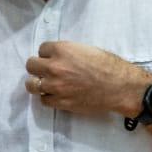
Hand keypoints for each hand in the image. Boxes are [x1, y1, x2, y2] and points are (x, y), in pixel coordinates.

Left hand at [25, 40, 149, 115]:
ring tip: (45, 84)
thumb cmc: (108, 65)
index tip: (53, 58)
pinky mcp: (60, 102)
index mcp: (62, 50)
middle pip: (31, 65)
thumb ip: (68, 52)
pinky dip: (48, 97)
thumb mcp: (86, 49)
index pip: (41, 49)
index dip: (48, 54)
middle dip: (38, 67)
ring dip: (37, 83)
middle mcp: (54, 67)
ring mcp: (55, 86)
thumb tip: (58, 57)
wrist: (120, 87)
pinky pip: (43, 100)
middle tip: (46, 70)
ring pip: (32, 85)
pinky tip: (56, 95)